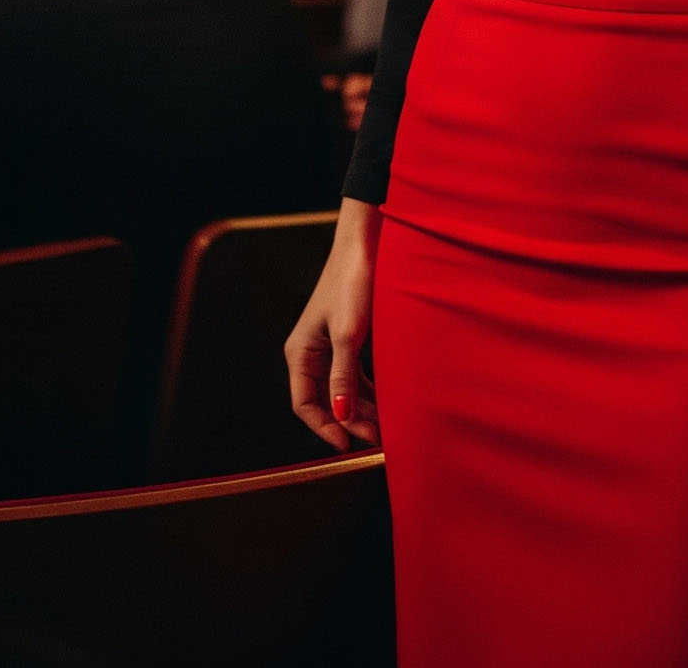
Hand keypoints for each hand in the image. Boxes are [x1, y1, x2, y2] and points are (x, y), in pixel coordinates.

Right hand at [285, 198, 381, 451]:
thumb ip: (343, 376)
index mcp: (300, 352)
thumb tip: (340, 416)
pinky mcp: (348, 338)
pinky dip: (369, 390)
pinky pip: (355, 375)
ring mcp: (330, 346)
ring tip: (386, 425)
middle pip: (325, 400)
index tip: (348, 445)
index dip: (324, 428)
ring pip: (342, 390)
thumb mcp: (348, 333)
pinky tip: (386, 402)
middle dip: (349, 421)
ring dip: (362, 409)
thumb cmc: (352, 281)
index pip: (304, 404)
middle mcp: (311, 352)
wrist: (366, 242)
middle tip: (377, 438)